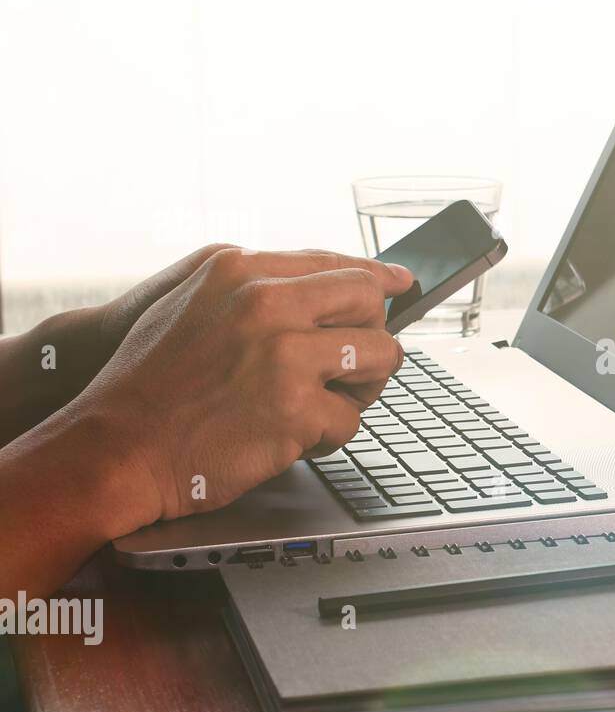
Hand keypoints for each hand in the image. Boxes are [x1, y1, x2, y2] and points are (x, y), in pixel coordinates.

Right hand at [70, 247, 413, 523]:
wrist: (116, 449)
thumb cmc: (149, 384)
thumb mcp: (188, 304)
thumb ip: (252, 285)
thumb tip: (322, 279)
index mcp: (241, 271)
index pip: (336, 263)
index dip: (378, 277)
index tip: (402, 283)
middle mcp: (266, 305)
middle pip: (370, 303)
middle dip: (374, 334)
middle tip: (356, 365)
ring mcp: (284, 357)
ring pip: (380, 356)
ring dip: (363, 387)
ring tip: (328, 403)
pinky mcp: (296, 410)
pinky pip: (351, 419)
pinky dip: (329, 436)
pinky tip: (296, 439)